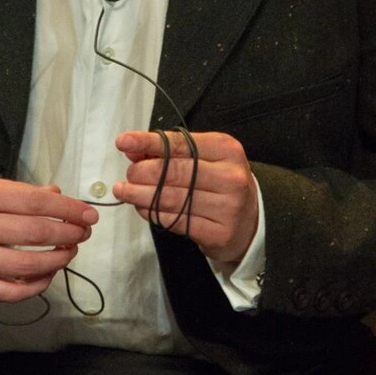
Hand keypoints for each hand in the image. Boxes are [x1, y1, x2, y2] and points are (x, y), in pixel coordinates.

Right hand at [0, 175, 97, 303]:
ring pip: (24, 266)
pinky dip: (33, 287)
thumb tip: (54, 195)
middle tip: (83, 232)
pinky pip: (5, 292)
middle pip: (33, 233)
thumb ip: (12, 191)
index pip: (32, 201)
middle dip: (67, 233)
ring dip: (56, 260)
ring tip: (68, 252)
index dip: (66, 209)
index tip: (86, 214)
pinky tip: (46, 276)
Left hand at [113, 130, 257, 265]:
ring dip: (140, 194)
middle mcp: (230, 177)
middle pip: (174, 172)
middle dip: (142, 172)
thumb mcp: (205, 159)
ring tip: (124, 191)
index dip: (148, 142)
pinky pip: (176, 221)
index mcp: (227, 150)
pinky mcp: (218, 233)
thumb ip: (170, 152)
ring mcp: (226, 207)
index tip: (124, 142)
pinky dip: (153, 213)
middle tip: (128, 174)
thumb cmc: (221, 184)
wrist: (251, 222)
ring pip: (171, 198)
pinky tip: (141, 207)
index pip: (180, 144)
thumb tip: (133, 150)